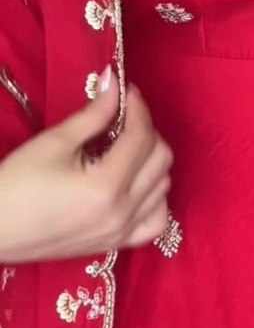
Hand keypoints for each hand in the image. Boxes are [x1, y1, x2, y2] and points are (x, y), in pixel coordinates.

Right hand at [0, 68, 172, 263]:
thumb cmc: (15, 185)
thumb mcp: (54, 143)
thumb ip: (94, 115)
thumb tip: (115, 84)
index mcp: (107, 186)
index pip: (142, 137)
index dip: (138, 108)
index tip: (126, 90)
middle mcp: (123, 212)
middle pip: (161, 160)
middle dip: (147, 131)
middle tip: (124, 117)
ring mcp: (121, 232)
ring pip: (163, 188)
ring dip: (152, 161)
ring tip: (127, 148)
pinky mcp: (115, 244)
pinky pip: (156, 221)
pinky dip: (155, 198)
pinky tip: (137, 185)